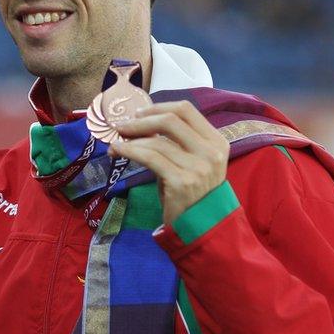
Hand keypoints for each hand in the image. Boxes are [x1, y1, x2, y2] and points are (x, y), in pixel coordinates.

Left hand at [109, 101, 229, 225]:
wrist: (201, 226)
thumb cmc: (192, 190)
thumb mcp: (191, 160)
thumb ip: (175, 141)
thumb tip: (138, 120)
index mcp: (216, 141)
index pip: (186, 109)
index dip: (158, 107)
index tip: (138, 113)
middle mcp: (211, 152)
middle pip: (170, 121)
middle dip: (140, 121)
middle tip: (121, 126)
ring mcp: (198, 167)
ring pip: (156, 142)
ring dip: (130, 139)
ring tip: (116, 143)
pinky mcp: (182, 182)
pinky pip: (150, 158)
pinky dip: (130, 151)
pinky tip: (119, 151)